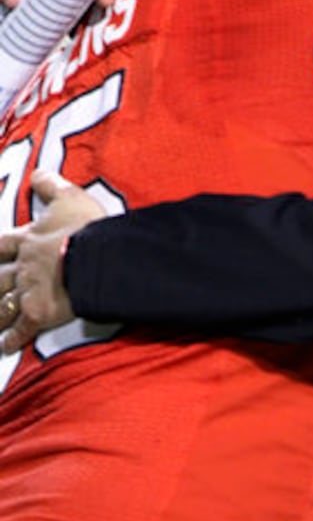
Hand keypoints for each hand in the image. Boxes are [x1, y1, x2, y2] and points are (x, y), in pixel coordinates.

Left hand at [0, 170, 107, 354]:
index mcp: (29, 240)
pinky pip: (22, 330)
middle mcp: (23, 267)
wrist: (96, 256)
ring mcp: (29, 292)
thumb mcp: (70, 196)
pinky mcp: (39, 314)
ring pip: (3, 305)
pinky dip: (12, 339)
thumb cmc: (86, 227)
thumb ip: (51, 184)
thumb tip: (37, 173)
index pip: (3, 245)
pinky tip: (5, 346)